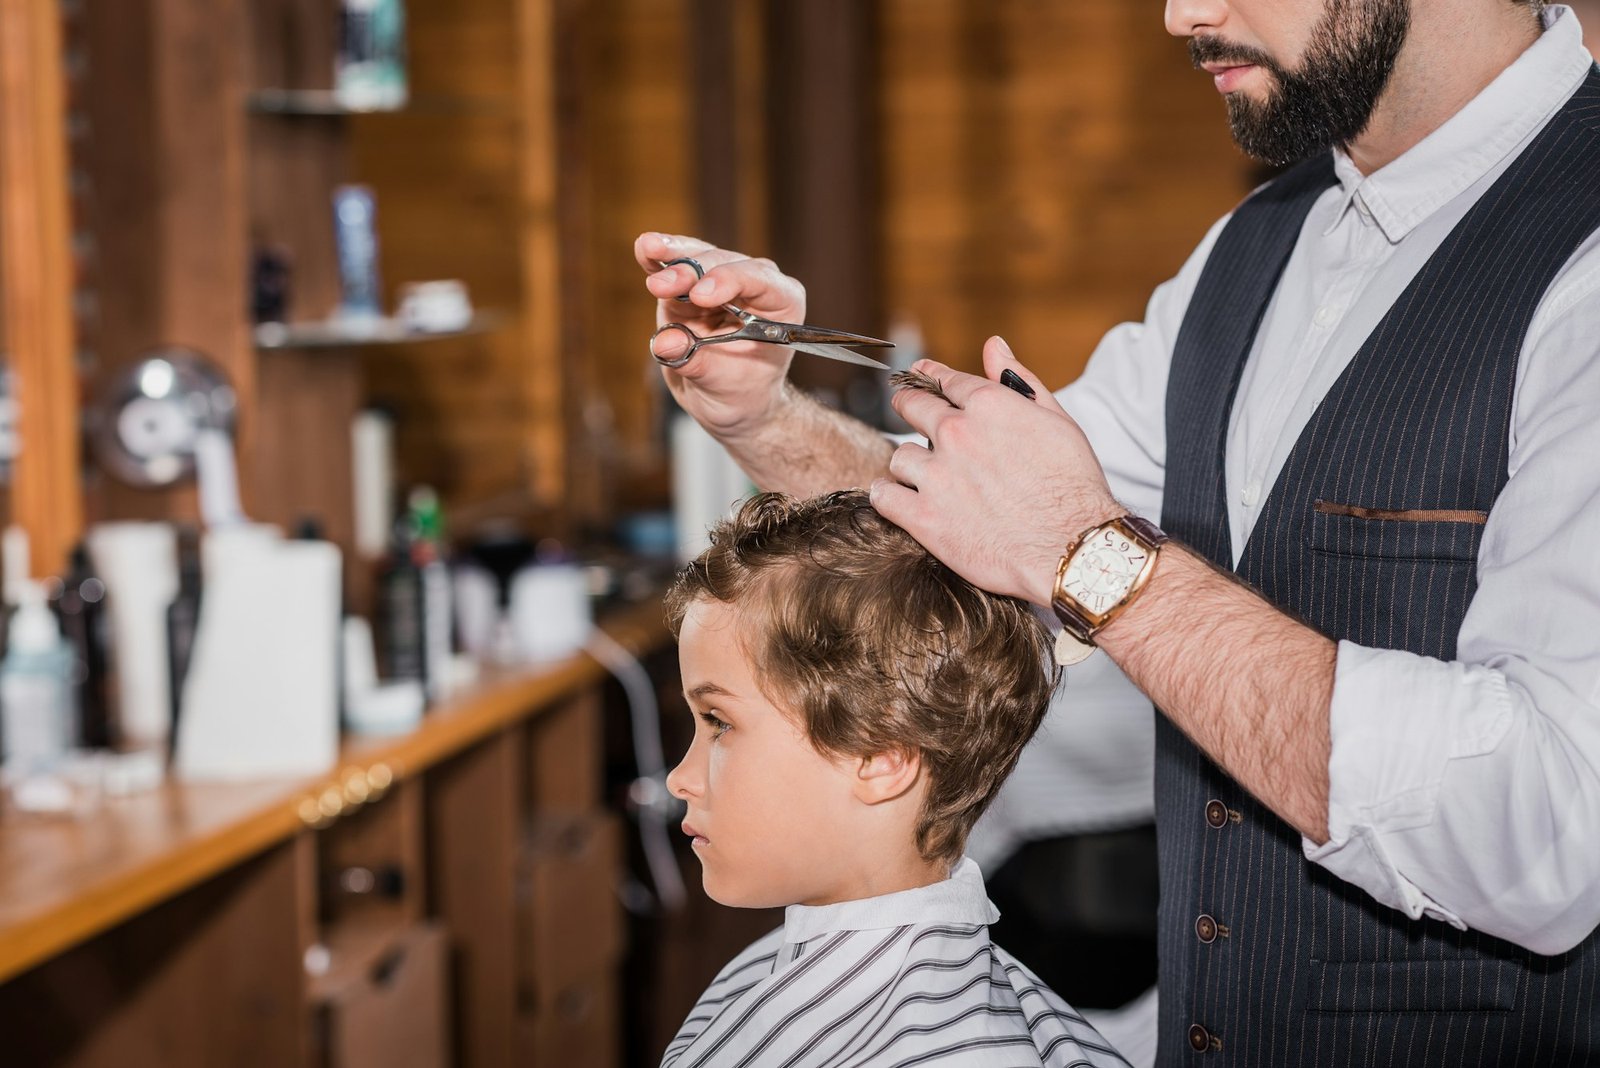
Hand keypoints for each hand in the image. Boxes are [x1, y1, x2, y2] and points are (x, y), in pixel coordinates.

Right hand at [635, 232, 806, 439]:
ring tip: (649, 252)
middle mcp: (755, 283)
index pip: (759, 281)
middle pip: (723, 264)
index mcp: (781, 304)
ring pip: (698, 257)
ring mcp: (722, 278)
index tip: (701, 296)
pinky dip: (660, 256)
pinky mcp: (693, 282)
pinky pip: (677, 263)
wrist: (730, 400)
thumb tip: (667, 343)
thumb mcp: (722, 384)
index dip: (729, 281)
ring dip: (673, 260)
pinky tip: (645, 247)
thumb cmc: (739, 391)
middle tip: (662, 286)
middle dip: (692, 273)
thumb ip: (696, 362)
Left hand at [871, 337, 1122, 606]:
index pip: (944, 380)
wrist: (1071, 547)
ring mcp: (936, 475)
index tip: (920, 375)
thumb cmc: (1073, 487)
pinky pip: (884, 497)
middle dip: (909, 407)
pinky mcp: (923, 518)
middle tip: (907, 411)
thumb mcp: (1057, 421)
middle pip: (912, 407)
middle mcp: (956, 433)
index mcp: (988, 405)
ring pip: (899, 456)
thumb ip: (1020, 379)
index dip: (930, 376)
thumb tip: (993, 346)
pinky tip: (899, 499)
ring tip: (921, 475)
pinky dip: (888, 497)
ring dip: (908, 463)